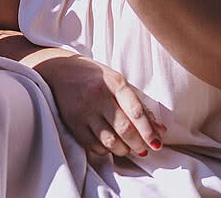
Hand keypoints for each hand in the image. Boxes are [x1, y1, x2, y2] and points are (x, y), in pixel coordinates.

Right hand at [36, 53, 165, 158]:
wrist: (60, 70)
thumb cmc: (95, 77)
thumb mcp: (118, 82)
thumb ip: (139, 105)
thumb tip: (160, 130)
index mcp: (115, 83)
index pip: (135, 111)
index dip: (148, 131)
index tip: (156, 144)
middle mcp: (98, 96)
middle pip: (124, 129)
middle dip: (138, 144)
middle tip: (144, 150)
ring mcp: (84, 110)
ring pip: (109, 141)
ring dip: (123, 149)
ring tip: (127, 148)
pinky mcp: (72, 121)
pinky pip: (93, 145)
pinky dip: (105, 150)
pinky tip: (109, 145)